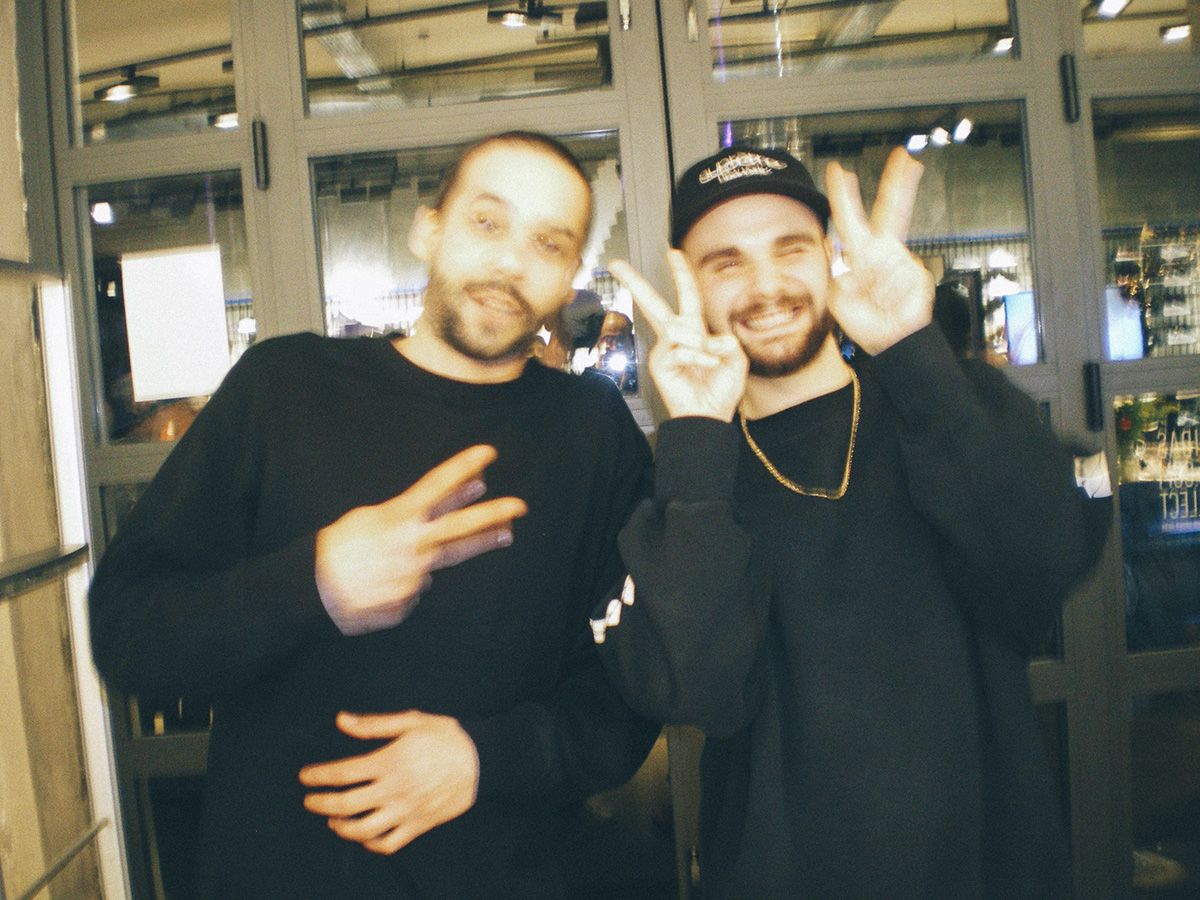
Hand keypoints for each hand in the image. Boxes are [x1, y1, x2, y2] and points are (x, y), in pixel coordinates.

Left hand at [300, 711, 478, 853]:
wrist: (482, 760)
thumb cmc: (446, 736)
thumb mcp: (411, 721)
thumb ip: (373, 724)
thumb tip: (341, 720)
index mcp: (391, 761)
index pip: (343, 773)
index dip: (319, 775)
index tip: (305, 776)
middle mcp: (395, 789)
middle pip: (346, 805)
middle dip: (321, 804)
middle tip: (310, 800)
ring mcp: (407, 811)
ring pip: (363, 830)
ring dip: (341, 827)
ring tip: (332, 820)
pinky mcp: (419, 825)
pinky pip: (388, 844)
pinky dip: (369, 844)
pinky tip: (363, 834)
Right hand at [315, 445, 526, 635]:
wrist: (309, 591)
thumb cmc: (338, 548)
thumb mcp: (372, 516)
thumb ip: (413, 511)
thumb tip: (447, 510)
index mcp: (397, 519)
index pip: (435, 487)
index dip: (463, 468)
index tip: (489, 454)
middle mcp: (410, 547)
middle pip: (459, 527)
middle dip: (492, 515)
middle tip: (521, 506)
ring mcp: (412, 577)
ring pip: (446, 558)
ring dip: (476, 542)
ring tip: (505, 534)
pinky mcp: (405, 603)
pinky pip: (414, 588)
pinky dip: (404, 581)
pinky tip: (383, 583)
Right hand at [610, 252, 746, 419]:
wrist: (709, 417)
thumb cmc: (720, 390)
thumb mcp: (735, 359)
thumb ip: (727, 342)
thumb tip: (714, 337)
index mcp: (695, 332)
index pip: (687, 296)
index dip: (681, 274)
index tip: (673, 253)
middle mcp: (676, 337)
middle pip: (653, 303)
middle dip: (635, 282)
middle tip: (616, 264)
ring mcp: (665, 349)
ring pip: (678, 328)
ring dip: (701, 343)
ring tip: (712, 359)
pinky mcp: (659, 363)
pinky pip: (681, 348)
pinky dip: (699, 356)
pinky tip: (706, 366)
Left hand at [825, 147, 934, 354]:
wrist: (889, 341)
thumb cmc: (865, 320)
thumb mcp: (837, 295)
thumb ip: (835, 267)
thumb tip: (831, 240)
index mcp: (861, 253)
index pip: (851, 218)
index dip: (844, 196)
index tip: (839, 171)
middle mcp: (884, 251)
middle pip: (892, 209)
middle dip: (898, 182)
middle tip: (904, 155)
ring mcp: (903, 261)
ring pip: (892, 257)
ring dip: (880, 284)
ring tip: (878, 302)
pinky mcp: (918, 274)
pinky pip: (903, 277)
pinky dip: (892, 293)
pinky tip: (892, 302)